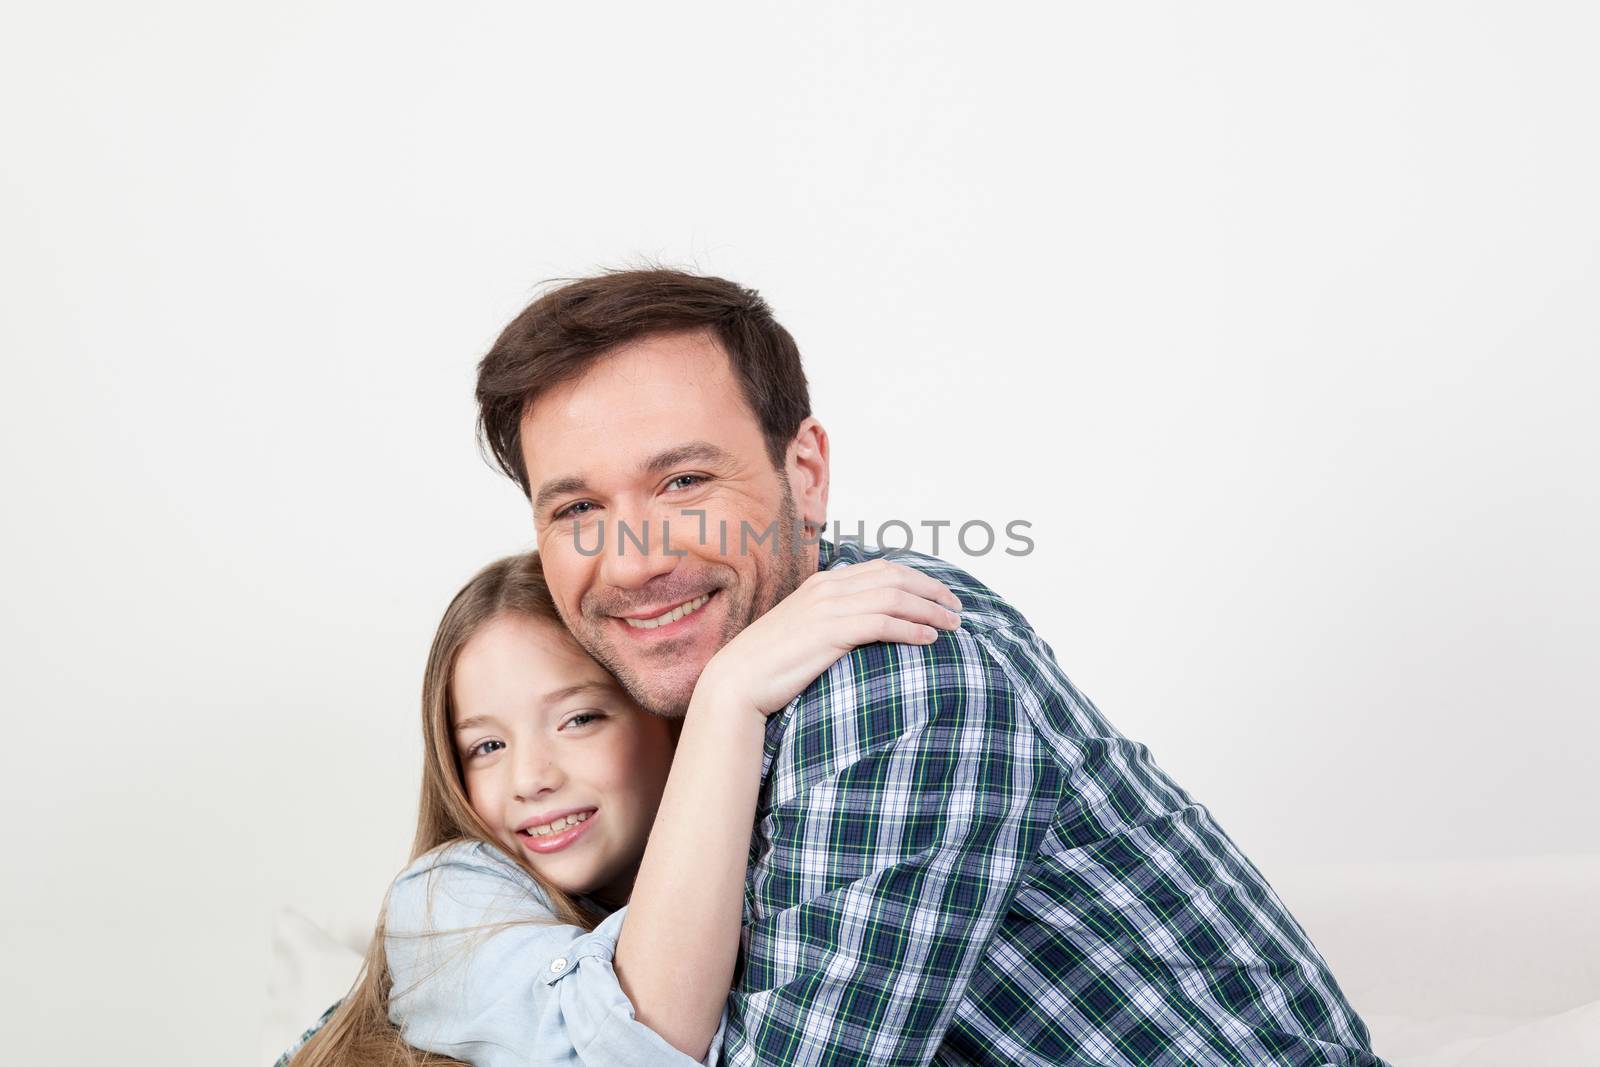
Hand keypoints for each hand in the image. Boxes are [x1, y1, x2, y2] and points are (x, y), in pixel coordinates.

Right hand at [694, 559, 962, 717]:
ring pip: (894, 597)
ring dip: (929, 610)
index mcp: (823, 583)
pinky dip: (910, 628)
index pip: (883, 568)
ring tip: (952, 625)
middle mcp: (828, 588)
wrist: (738, 681)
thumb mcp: (807, 632)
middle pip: (895, 577)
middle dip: (933, 590)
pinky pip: (881, 623)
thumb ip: (836, 621)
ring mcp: (828, 607)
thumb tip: (868, 629)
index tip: (943, 595)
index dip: (920, 578)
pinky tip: (928, 639)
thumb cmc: (773, 664)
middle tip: (958, 609)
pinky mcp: (829, 632)